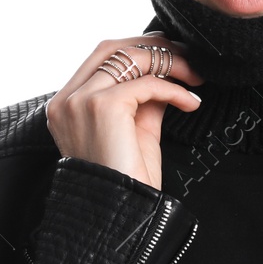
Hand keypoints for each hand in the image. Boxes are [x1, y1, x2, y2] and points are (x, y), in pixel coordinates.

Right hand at [45, 33, 203, 189]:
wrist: (121, 216)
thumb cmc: (128, 181)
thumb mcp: (136, 131)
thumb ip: (143, 99)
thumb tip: (166, 72)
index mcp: (67, 105)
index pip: (102, 57)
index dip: (141, 50)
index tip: (174, 56)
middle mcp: (67, 100)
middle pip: (113, 47)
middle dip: (155, 47)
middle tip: (189, 58)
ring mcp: (81, 101)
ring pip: (130, 57)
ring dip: (171, 61)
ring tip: (195, 76)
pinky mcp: (102, 107)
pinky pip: (148, 83)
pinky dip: (175, 88)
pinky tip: (190, 102)